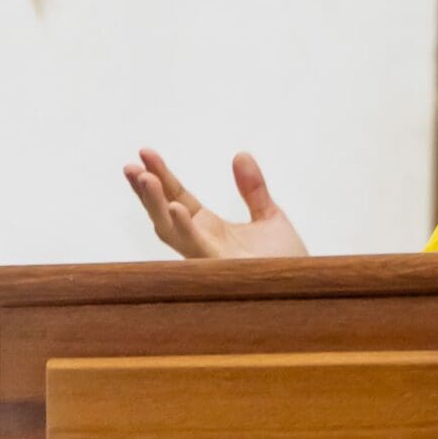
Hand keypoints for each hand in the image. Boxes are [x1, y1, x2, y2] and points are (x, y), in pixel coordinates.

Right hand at [121, 149, 308, 258]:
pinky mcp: (223, 267)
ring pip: (171, 231)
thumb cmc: (286, 261)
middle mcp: (202, 243)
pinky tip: (176, 207)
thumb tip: (240, 154)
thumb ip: (253, 188)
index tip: (145, 152)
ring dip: (155, 205)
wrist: (307, 285)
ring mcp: (209, 257)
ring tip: (143, 178)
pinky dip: (184, 228)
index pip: (177, 198)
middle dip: (145, 191)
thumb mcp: (269, 216)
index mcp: (209, 229)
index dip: (161, 176)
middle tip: (129, 166)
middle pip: (164, 214)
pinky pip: (198, 247)